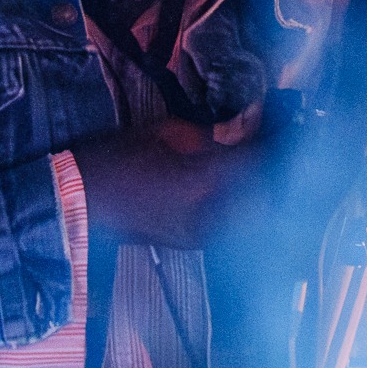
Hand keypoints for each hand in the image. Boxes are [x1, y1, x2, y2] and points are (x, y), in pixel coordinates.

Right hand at [72, 118, 264, 247]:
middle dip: (278, 168)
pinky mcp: (192, 245)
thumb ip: (212, 134)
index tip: (290, 122)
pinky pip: (231, 224)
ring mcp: (203, 235)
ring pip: (252, 214)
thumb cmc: (114, 159)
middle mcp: (211, 215)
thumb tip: (246, 127)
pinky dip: (242, 206)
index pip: (260, 159)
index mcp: (204, 182)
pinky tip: (239, 189)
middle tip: (282, 144)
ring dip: (263, 190)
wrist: (76, 202)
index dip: (280, 139)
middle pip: (267, 192)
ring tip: (264, 166)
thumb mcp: (165, 133)